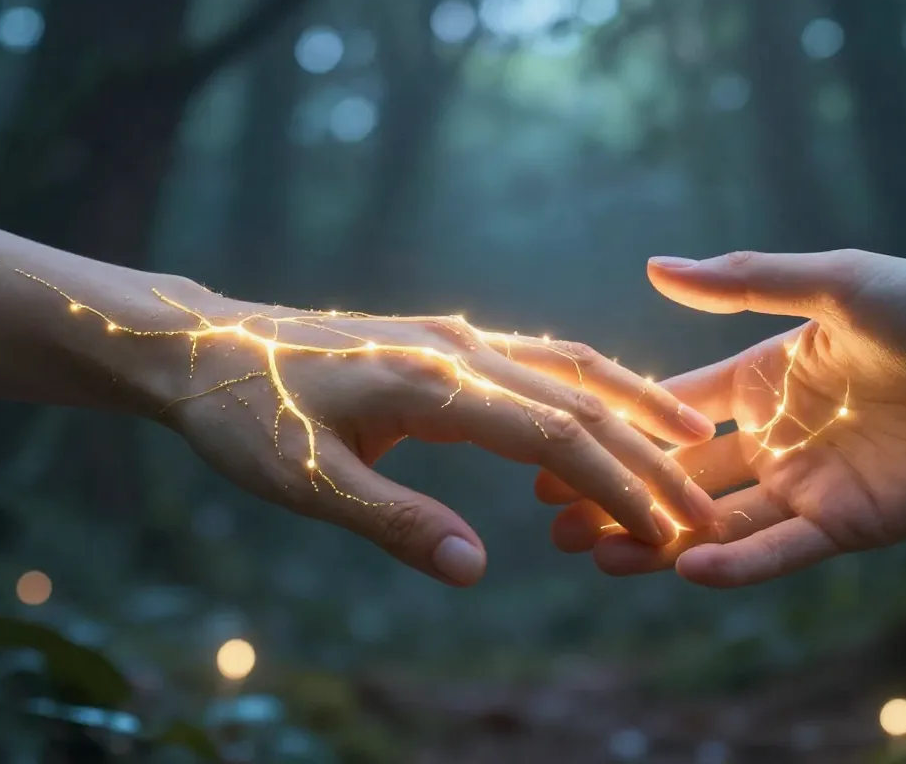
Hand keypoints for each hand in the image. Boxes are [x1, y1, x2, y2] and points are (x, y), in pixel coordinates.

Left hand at [127, 283, 715, 586]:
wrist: (203, 349)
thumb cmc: (247, 416)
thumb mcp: (304, 482)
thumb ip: (392, 520)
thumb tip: (474, 569)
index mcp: (433, 383)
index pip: (556, 437)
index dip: (620, 485)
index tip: (668, 531)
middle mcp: (460, 348)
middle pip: (581, 399)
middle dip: (648, 457)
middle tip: (702, 507)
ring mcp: (457, 338)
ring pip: (571, 366)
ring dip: (635, 405)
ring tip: (691, 439)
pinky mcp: (447, 341)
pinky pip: (540, 359)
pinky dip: (591, 385)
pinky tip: (612, 407)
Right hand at [538, 250, 905, 586]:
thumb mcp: (836, 283)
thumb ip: (745, 285)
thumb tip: (653, 266)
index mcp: (768, 375)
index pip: (676, 406)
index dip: (616, 426)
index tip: (553, 441)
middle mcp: (779, 434)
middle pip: (681, 473)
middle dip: (619, 493)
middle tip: (552, 515)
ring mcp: (811, 484)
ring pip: (718, 521)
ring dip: (657, 539)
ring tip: (592, 553)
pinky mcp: (851, 525)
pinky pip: (781, 550)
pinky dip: (736, 562)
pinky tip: (683, 568)